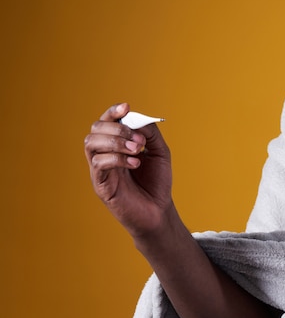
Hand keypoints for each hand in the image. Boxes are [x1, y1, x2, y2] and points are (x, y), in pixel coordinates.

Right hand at [84, 103, 172, 237]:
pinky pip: (98, 163)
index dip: (113, 111)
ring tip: (137, 151)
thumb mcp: (160, 151)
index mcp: (117, 144)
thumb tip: (137, 118)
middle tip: (139, 140)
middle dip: (117, 128)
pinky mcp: (100, 185)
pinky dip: (117, 158)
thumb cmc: (157, 181)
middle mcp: (105, 154)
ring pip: (91, 143)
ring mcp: (100, 169)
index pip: (106, 121)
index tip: (126, 107)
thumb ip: (150, 133)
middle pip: (95, 128)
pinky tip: (135, 164)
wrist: (158, 210)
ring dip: (116, 142)